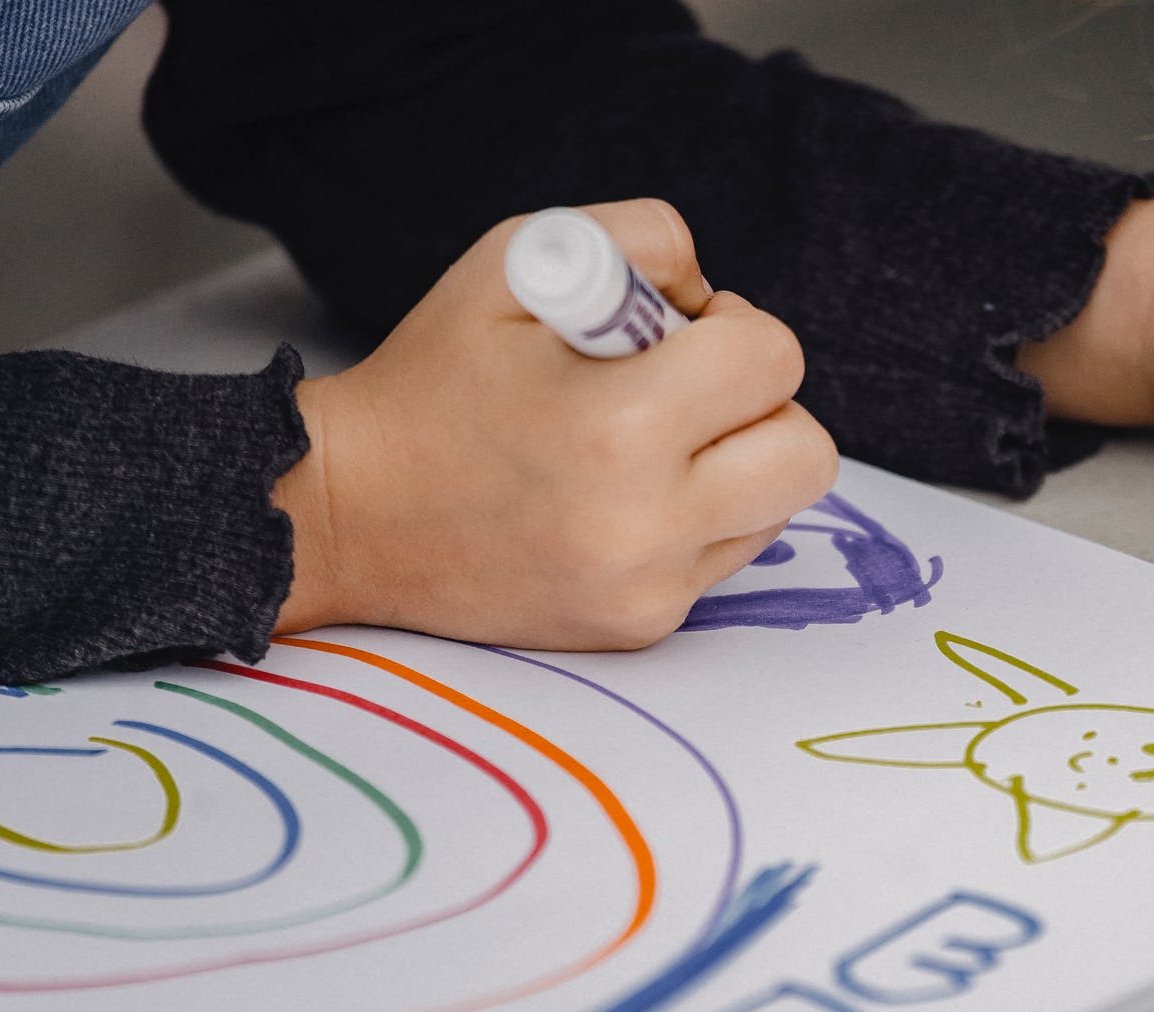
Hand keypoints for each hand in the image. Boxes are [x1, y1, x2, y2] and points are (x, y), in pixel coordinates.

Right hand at [273, 199, 837, 648]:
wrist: (347, 514)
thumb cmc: (435, 380)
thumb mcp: (521, 262)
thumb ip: (644, 242)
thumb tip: (716, 301)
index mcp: (618, 427)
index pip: (772, 361)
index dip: (737, 327)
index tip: (683, 331)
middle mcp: (645, 524)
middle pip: (807, 453)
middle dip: (764, 405)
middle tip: (692, 391)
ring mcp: (646, 587)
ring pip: (777, 508)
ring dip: (739, 463)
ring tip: (654, 444)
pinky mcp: (640, 627)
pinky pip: (726, 557)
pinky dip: (698, 518)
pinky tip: (624, 498)